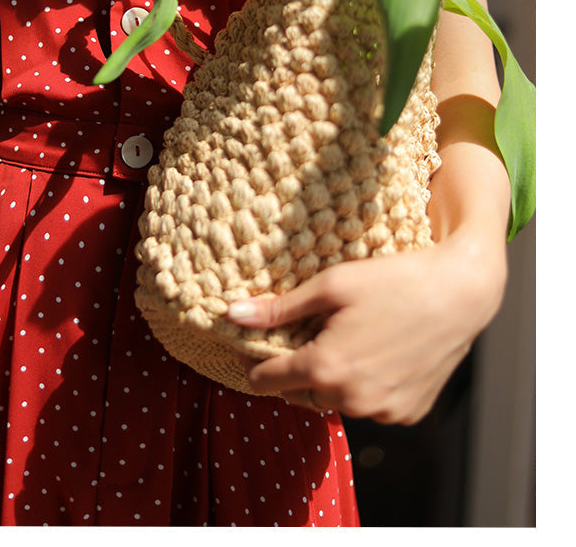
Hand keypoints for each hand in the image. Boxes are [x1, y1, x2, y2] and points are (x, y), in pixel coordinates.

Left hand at [227, 230, 505, 424]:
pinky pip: (370, 407)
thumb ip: (279, 308)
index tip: (251, 345)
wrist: (461, 293)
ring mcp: (382, 412)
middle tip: (303, 335)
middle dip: (295, 369)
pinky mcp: (407, 414)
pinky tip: (374, 354)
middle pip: (300, 393)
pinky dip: (364, 387)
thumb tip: (232, 315)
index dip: (254, 362)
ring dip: (331, 380)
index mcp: (326, 368)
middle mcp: (352, 400)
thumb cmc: (395, 280)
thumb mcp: (332, 285)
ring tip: (343, 340)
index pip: (267, 380)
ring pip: (336, 401)